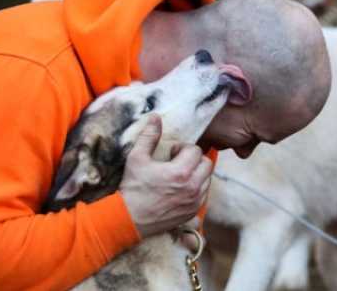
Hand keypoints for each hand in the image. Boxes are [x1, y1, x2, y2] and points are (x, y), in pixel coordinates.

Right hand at [119, 115, 212, 237]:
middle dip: (194, 159)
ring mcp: (194, 201)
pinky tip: (181, 189)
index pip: (195, 150)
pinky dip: (197, 189)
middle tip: (178, 162)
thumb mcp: (137, 158)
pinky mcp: (192, 212)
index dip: (183, 148)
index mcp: (181, 171)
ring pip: (207, 180)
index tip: (172, 153)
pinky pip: (204, 195)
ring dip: (197, 174)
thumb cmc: (133, 187)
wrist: (129, 219)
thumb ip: (149, 136)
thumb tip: (155, 117)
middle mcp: (192, 187)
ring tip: (179, 175)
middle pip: (206, 164)